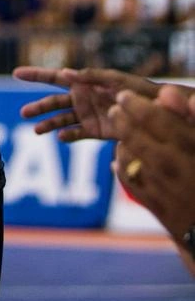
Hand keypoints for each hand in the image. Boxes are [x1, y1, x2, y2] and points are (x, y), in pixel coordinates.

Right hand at [14, 65, 157, 141]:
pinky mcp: (95, 131)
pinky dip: (69, 136)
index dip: (35, 75)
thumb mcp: (113, 79)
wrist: (152, 111)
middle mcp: (81, 98)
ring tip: (35, 130)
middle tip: (23, 113)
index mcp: (82, 82)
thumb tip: (65, 73)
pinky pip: (77, 134)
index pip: (54, 77)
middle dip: (38, 107)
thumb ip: (90, 76)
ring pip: (62, 120)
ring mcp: (87, 115)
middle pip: (54, 102)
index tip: (16, 73)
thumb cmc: (133, 89)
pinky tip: (61, 139)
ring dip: (49, 124)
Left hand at [111, 89, 194, 242]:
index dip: (135, 104)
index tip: (123, 95)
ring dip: (122, 142)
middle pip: (135, 137)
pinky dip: (123, 165)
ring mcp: (163, 189)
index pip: (156, 119)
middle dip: (121, 120)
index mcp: (190, 147)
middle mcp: (173, 167)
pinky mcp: (157, 208)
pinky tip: (125, 155)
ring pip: (129, 157)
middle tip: (114, 109)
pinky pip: (130, 180)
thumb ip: (191, 117)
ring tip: (122, 130)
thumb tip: (166, 92)